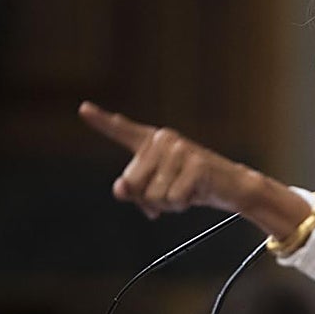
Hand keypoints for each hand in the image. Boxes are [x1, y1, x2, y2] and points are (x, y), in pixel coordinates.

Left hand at [78, 101, 251, 219]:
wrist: (231, 187)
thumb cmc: (191, 186)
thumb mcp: (158, 190)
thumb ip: (134, 190)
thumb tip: (120, 189)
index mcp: (151, 142)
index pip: (122, 131)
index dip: (101, 121)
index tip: (83, 108)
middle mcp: (163, 140)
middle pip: (132, 183)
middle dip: (147, 198)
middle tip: (170, 193)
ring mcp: (180, 150)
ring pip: (153, 195)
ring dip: (167, 203)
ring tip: (184, 191)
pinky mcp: (196, 164)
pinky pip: (173, 198)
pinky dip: (181, 205)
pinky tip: (194, 193)